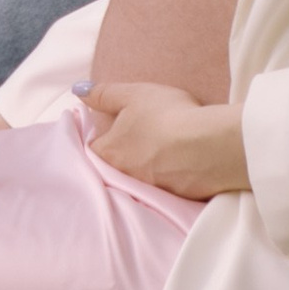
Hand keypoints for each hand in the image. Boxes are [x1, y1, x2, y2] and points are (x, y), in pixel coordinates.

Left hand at [82, 78, 251, 197]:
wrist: (210, 146)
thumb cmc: (167, 115)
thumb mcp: (132, 94)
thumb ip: (104, 93)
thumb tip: (78, 90)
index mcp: (110, 153)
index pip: (94, 148)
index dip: (102, 136)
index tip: (114, 127)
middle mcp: (125, 177)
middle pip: (116, 165)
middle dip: (125, 153)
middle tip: (142, 137)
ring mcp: (151, 190)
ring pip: (141, 177)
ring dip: (149, 165)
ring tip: (164, 147)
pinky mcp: (176, 198)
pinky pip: (167, 186)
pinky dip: (171, 175)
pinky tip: (182, 162)